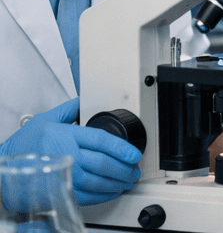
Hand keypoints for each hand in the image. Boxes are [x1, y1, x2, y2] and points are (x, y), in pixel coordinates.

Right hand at [0, 98, 141, 205]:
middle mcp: (67, 155)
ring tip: (127, 180)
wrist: (4, 164)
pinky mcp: (60, 190)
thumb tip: (84, 101)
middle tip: (135, 169)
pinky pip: (88, 196)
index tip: (135, 153)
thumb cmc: (25, 144)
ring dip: (118, 182)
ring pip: (99, 181)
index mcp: (66, 135)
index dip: (123, 148)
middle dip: (125, 168)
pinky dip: (103, 195)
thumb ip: (69, 109)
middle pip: (104, 163)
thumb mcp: (46, 119)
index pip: (102, 141)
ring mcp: (64, 175)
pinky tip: (112, 191)